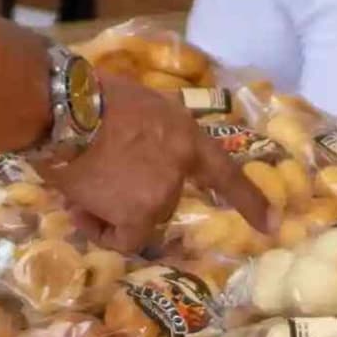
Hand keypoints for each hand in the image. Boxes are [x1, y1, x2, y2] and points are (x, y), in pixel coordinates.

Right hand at [45, 77, 270, 254]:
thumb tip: (134, 157)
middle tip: (97, 183)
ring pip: (137, 218)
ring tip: (79, 190)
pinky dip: (101, 232)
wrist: (64, 108)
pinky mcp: (137, 214)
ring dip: (110, 212)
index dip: (248, 199)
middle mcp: (180, 166)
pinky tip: (78, 210)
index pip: (224, 172)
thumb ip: (152, 135)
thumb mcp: (137, 105)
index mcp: (184, 134)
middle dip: (131, 198)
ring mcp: (162, 192)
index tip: (272, 224)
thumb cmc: (88, 98)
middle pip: (163, 199)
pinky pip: (121, 238)